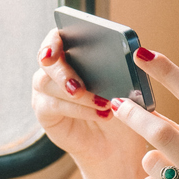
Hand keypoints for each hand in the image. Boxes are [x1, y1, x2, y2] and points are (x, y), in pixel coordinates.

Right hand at [31, 29, 136, 166]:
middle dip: (62, 72)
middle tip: (77, 86)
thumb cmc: (122, 107)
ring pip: (48, 84)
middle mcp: (55, 68)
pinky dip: (80, 110)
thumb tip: (133, 53)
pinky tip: (102, 114)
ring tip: (103, 103)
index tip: (56, 50)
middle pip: (47, 60)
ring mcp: (46, 90)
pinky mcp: (44, 111)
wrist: (118, 141)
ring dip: (77, 94)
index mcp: (73, 52)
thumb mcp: (128, 85)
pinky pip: (54, 106)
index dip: (54, 40)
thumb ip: (124, 67)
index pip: (56, 37)